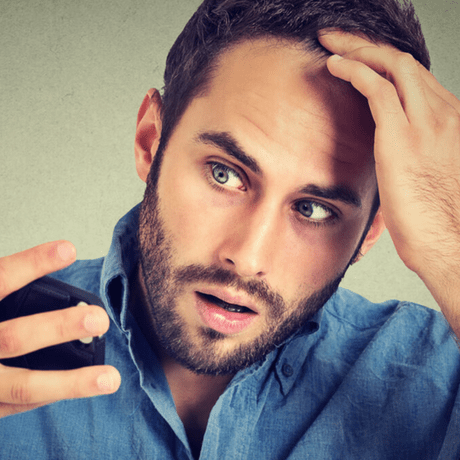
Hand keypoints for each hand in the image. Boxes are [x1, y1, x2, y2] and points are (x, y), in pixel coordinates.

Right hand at [0, 241, 120, 417]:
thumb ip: (5, 286)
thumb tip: (54, 258)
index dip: (31, 265)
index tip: (68, 249)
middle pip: (13, 338)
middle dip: (59, 328)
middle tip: (98, 318)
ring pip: (23, 386)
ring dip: (71, 383)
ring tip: (109, 377)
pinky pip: (21, 403)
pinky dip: (53, 393)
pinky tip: (81, 383)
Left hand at [318, 31, 459, 328]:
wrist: (450, 244)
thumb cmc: (438, 221)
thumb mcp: (431, 177)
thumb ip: (414, 155)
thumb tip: (391, 157)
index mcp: (451, 122)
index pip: (416, 79)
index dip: (387, 63)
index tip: (362, 59)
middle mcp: (444, 113)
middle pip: (404, 62)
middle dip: (369, 45)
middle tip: (339, 40)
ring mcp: (426, 121)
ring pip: (391, 65)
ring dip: (357, 49)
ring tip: (330, 44)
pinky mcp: (403, 134)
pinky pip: (376, 87)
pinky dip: (353, 70)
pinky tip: (334, 65)